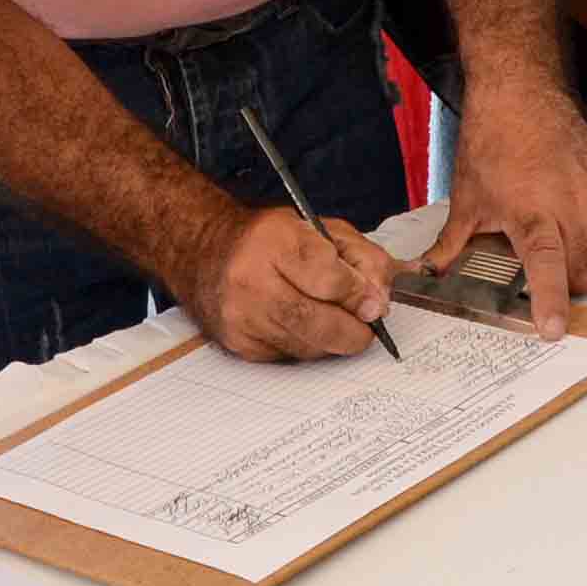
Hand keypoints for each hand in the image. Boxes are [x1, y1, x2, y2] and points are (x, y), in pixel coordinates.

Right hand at [180, 206, 394, 362]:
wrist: (206, 251)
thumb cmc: (268, 240)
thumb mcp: (320, 229)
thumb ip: (360, 258)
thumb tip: (379, 300)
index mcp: (274, 241)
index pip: (328, 278)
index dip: (359, 294)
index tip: (375, 303)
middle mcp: (250, 279)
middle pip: (316, 321)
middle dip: (352, 331)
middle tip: (366, 329)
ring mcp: (240, 316)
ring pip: (306, 345)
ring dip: (330, 340)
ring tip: (335, 322)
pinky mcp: (237, 343)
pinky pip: (287, 356)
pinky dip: (305, 346)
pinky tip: (302, 326)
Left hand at [426, 82, 586, 340]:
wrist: (520, 91)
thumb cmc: (492, 139)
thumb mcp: (466, 197)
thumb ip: (451, 244)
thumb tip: (430, 273)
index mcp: (531, 211)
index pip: (547, 266)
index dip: (551, 301)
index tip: (552, 329)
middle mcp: (569, 204)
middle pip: (585, 270)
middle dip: (570, 288)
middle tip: (546, 283)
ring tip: (562, 258)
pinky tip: (578, 233)